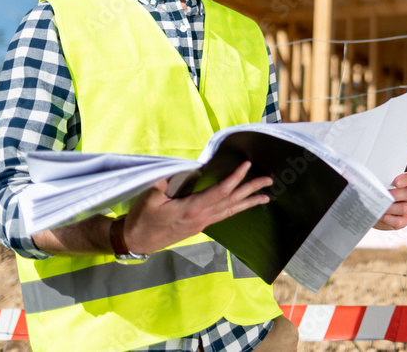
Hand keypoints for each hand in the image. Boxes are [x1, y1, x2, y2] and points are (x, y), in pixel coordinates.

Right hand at [123, 161, 271, 254]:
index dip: (235, 178)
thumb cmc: (141, 219)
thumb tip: (180, 168)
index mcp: (192, 209)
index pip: (220, 191)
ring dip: (249, 202)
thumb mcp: (149, 198)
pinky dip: (236, 208)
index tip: (247, 165)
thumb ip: (165, 182)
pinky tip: (243, 205)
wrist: (136, 242)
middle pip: (231, 202)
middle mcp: (202, 218)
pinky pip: (223, 215)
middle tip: (270, 181)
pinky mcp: (199, 226)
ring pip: (230, 211)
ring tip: (266, 196)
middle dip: (251, 190)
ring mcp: (202, 224)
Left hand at [374, 171, 406, 230]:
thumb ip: (382, 180)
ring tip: (380, 206)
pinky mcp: (404, 220)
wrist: (374, 208)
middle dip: (396, 194)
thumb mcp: (381, 183)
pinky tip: (382, 216)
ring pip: (405, 208)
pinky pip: (401, 221)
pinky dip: (390, 219)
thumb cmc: (379, 191)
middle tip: (383, 194)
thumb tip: (375, 181)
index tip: (396, 182)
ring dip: (391, 207)